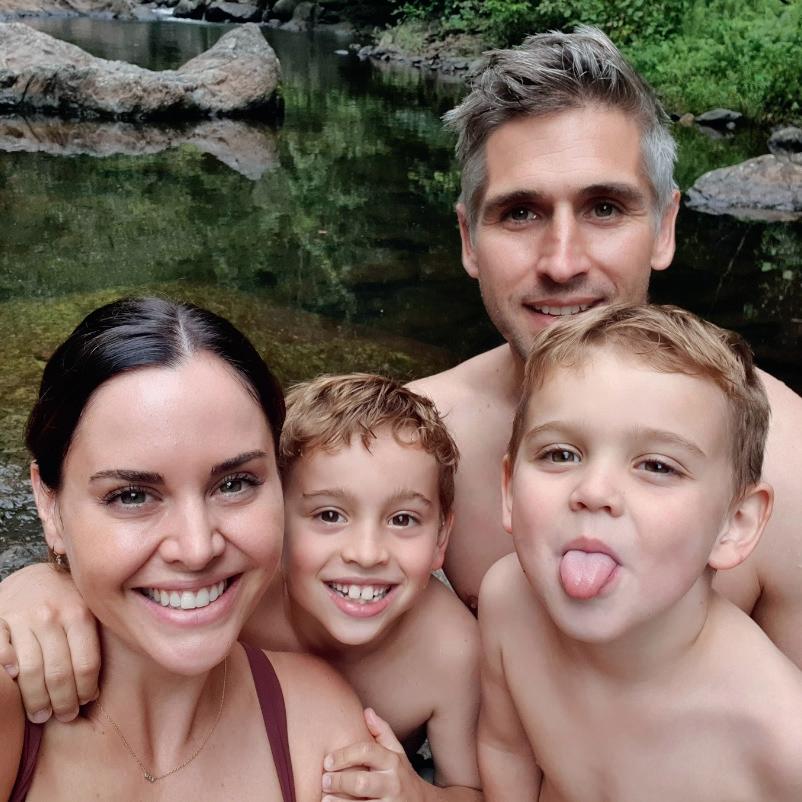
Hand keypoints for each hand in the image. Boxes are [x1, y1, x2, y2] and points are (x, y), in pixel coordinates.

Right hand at [0, 563, 99, 722]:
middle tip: (64, 717)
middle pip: (59, 673)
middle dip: (62, 702)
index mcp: (80, 612)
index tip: (83, 704)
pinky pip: (1, 653)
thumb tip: (93, 693)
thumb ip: (91, 641)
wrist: (32, 575)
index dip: (85, 691)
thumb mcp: (86, 610)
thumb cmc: (65, 600)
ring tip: (41, 715)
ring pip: (30, 670)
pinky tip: (14, 683)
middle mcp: (52, 614)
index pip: (86, 664)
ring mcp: (22, 617)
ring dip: (36, 699)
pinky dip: (7, 670)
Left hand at [322, 707, 426, 800]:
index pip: (367, 752)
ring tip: (325, 799)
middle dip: (339, 781)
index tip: (327, 761)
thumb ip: (382, 732)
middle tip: (324, 780)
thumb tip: (367, 711)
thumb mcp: (397, 753)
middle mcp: (392, 783)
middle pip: (361, 782)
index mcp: (392, 761)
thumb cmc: (402, 776)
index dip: (344, 755)